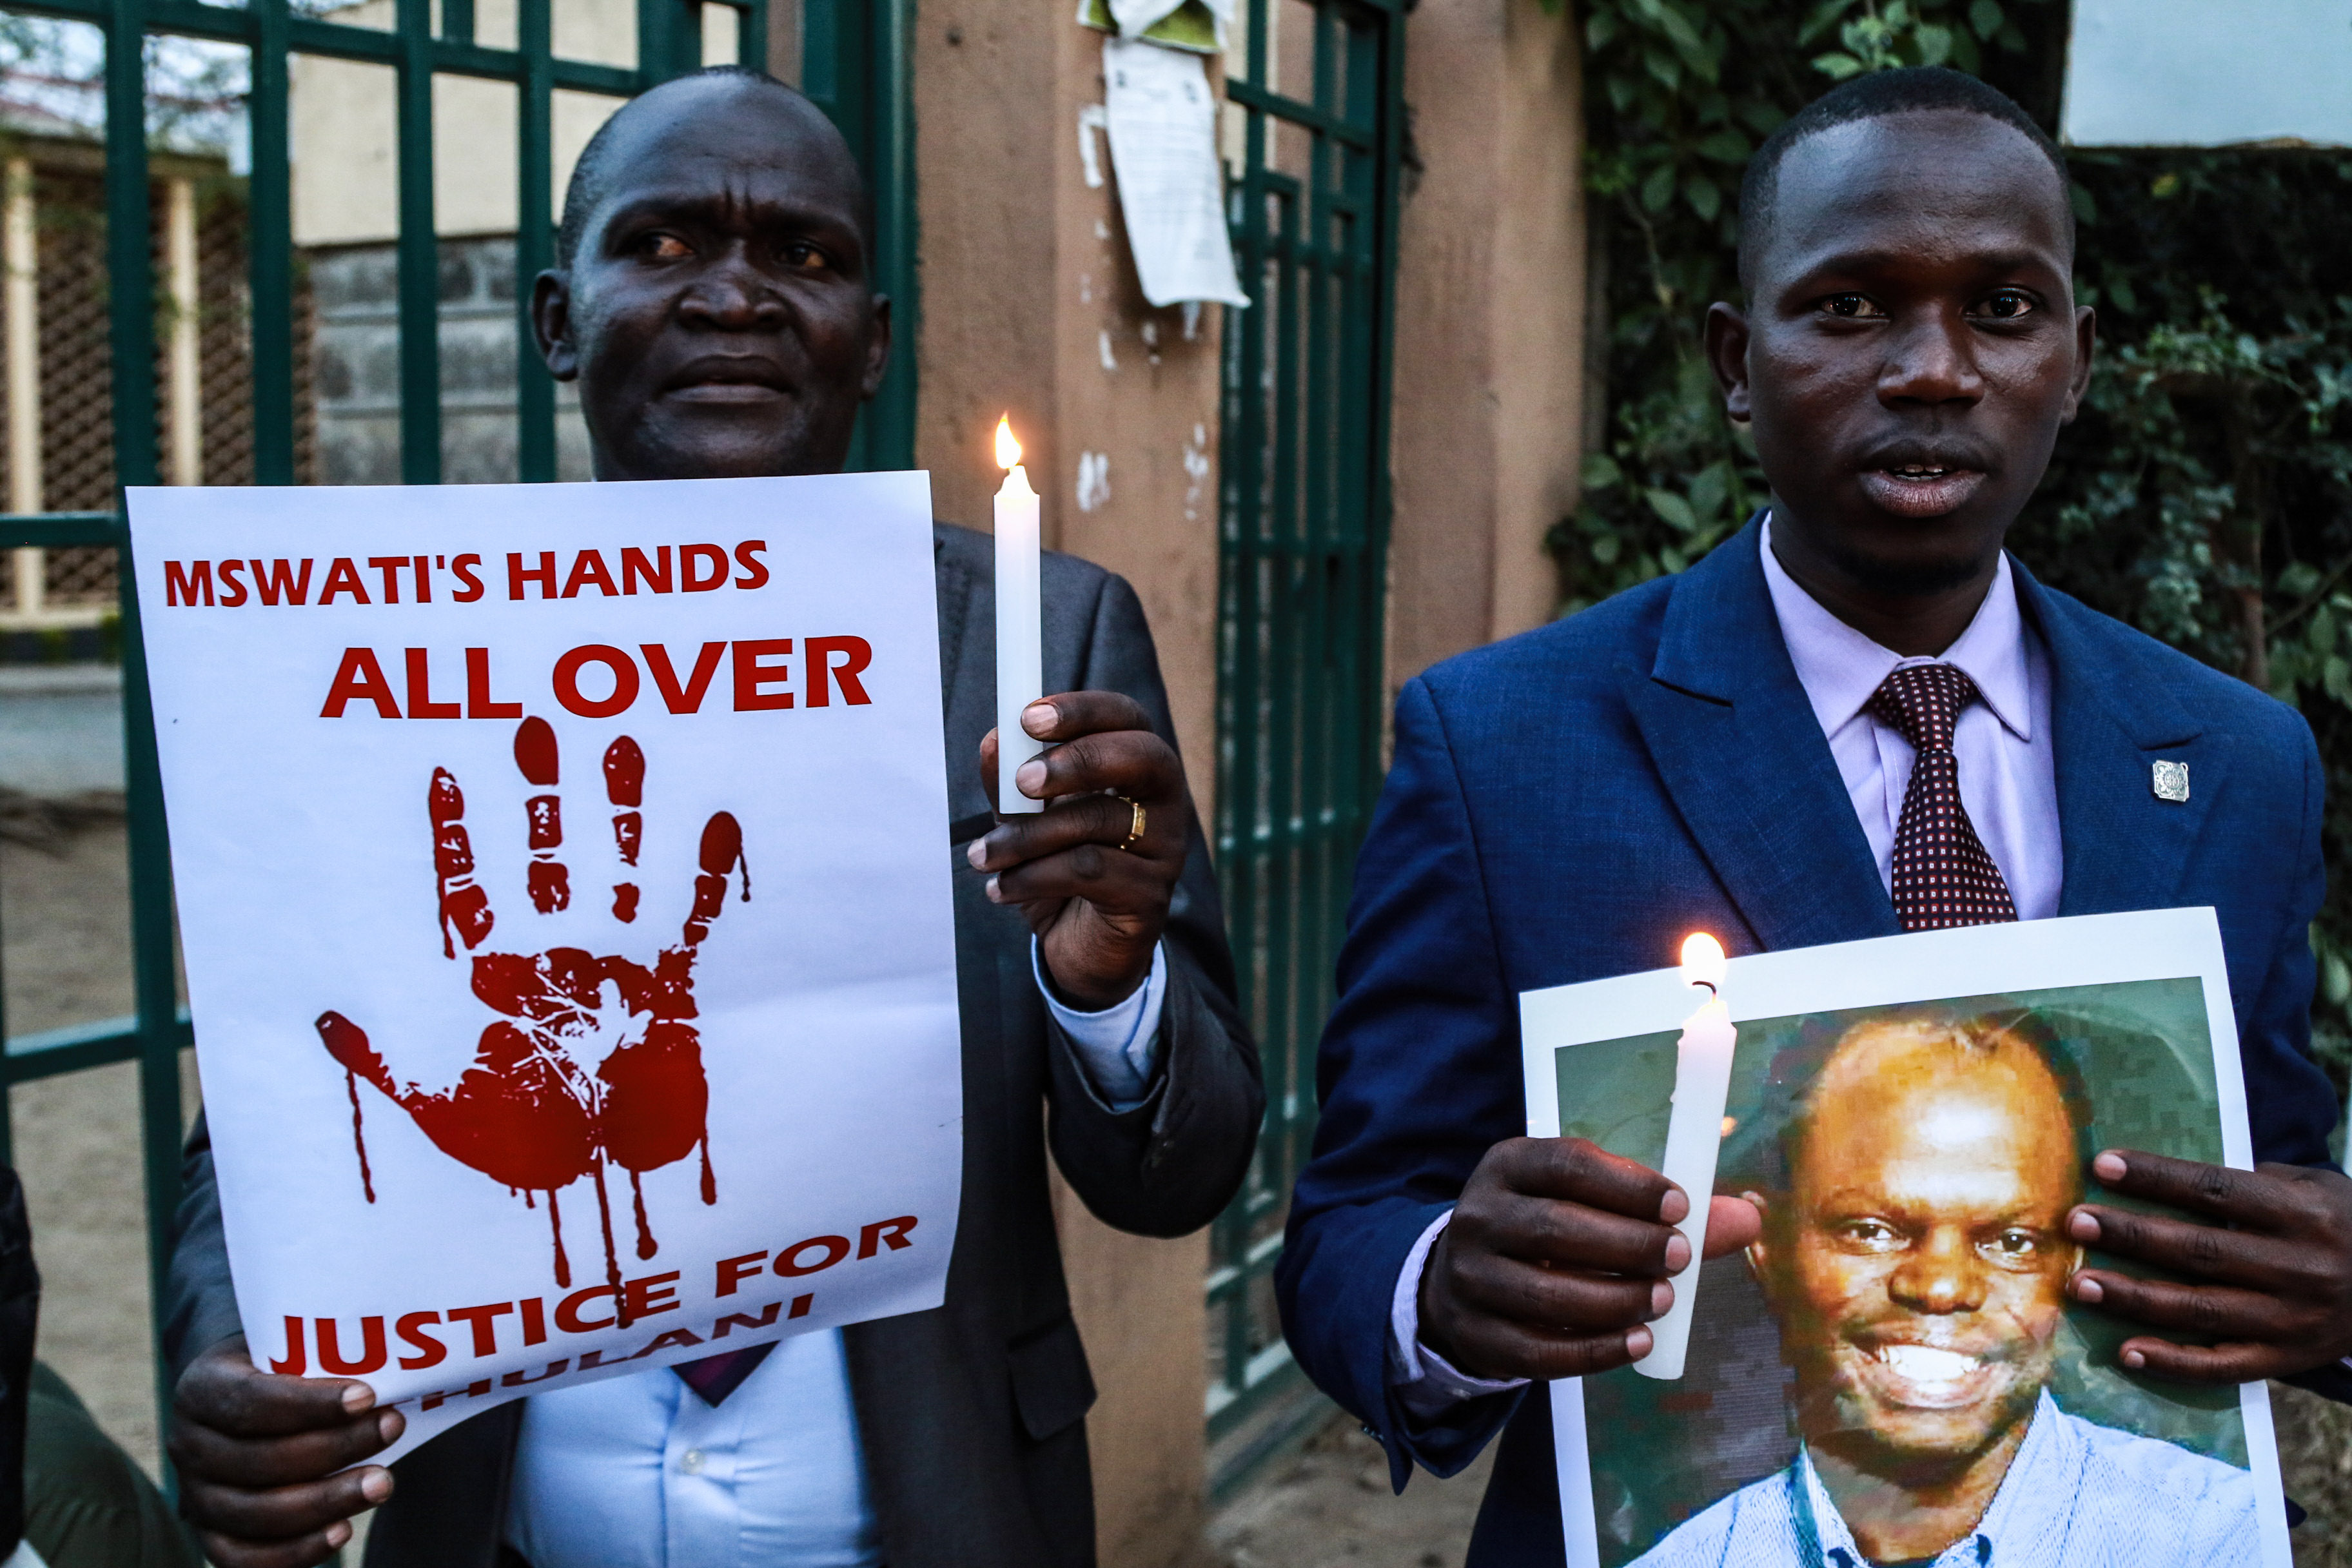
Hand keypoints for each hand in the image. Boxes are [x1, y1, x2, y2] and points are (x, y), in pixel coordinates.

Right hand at [169, 1336, 398, 1567]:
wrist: (241, 1393)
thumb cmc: (279, 1365)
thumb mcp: (286, 1344)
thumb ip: (320, 1355)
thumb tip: (394, 1367)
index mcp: (200, 1388)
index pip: (252, 1401)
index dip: (310, 1403)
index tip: (367, 1397)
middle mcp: (187, 1444)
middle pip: (260, 1460)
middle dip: (335, 1449)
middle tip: (392, 1429)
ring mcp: (194, 1494)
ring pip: (255, 1513)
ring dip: (326, 1502)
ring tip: (383, 1482)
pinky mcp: (209, 1534)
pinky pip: (243, 1558)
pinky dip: (295, 1551)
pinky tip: (341, 1530)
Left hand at [313, 716, 747, 1293]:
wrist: (601, 1190)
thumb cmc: (519, 1153)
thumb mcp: (433, 1109)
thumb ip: (383, 1062)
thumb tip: (324, 1018)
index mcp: (495, 976)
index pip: (468, 888)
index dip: (458, 835)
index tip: (445, 772)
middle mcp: (553, 955)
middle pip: (545, 856)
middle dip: (541, 796)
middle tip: (535, 726)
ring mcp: (615, 963)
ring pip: (617, 868)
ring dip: (619, 811)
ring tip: (622, 743)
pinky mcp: (671, 984)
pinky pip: (690, 916)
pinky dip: (706, 871)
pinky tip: (719, 818)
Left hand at [969, 693, 1188, 1008]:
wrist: (1081, 949)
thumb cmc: (1059, 869)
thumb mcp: (1026, 821)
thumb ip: (1010, 783)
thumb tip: (993, 741)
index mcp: (1137, 767)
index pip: (1126, 718)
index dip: (1082, 710)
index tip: (1028, 717)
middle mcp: (1165, 801)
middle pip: (1143, 756)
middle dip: (1078, 760)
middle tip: (1022, 781)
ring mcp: (1164, 849)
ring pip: (1101, 821)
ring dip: (1029, 836)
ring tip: (983, 854)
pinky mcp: (1150, 896)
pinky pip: (1091, 872)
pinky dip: (1034, 876)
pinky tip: (1002, 888)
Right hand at [1419, 1137, 1762, 1381]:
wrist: (1464, 1279)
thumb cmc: (1545, 1228)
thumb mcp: (1585, 1199)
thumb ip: (1660, 1211)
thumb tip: (1747, 1219)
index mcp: (1508, 1166)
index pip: (1566, 1166)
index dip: (1627, 1186)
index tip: (1680, 1205)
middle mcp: (1479, 1216)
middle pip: (1556, 1230)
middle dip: (1629, 1245)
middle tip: (1680, 1257)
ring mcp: (1471, 1279)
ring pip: (1549, 1295)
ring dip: (1617, 1300)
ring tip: (1665, 1300)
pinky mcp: (1480, 1336)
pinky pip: (1541, 1351)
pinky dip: (1597, 1351)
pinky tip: (1640, 1343)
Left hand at [2066, 1149, 2351, 1380]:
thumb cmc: (2341, 1225)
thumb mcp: (2316, 1188)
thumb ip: (2255, 1181)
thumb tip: (2174, 1178)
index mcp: (2301, 1214)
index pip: (2217, 1191)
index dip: (2159, 1178)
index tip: (2103, 1167)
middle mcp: (2296, 1267)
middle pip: (2200, 1250)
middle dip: (2133, 1236)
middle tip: (2077, 1223)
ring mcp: (2291, 1319)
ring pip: (2202, 1309)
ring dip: (2136, 1298)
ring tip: (2081, 1285)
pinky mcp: (2287, 1359)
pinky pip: (2224, 1366)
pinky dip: (2175, 1362)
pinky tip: (2128, 1351)